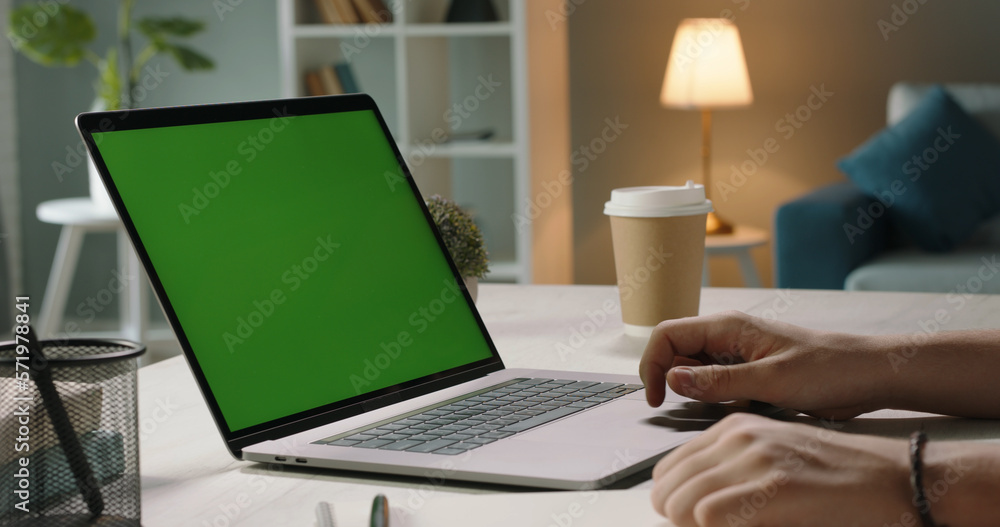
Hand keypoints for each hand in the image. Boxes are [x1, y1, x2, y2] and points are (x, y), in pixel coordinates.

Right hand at [638, 311, 884, 419]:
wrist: (869, 375)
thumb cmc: (829, 370)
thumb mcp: (771, 381)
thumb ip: (718, 382)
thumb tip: (673, 379)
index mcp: (727, 327)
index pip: (666, 335)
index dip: (652, 365)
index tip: (657, 399)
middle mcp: (727, 336)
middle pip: (676, 351)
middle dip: (671, 380)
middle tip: (684, 409)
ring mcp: (737, 353)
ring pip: (694, 369)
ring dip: (695, 391)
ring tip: (720, 407)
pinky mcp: (748, 370)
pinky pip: (716, 382)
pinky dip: (715, 398)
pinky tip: (738, 408)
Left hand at [651, 413, 911, 526]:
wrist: (891, 477)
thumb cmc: (834, 475)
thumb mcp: (772, 457)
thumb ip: (730, 472)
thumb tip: (688, 506)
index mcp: (734, 428)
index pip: (669, 467)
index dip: (671, 500)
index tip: (682, 521)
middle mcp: (739, 437)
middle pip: (670, 486)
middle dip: (674, 517)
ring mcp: (756, 459)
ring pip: (683, 502)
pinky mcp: (775, 487)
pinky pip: (710, 515)